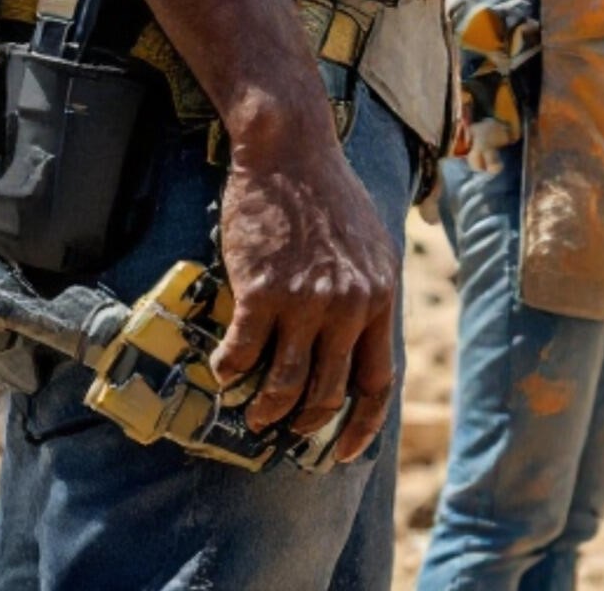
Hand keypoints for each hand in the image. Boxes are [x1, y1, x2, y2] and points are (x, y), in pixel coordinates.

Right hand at [212, 116, 400, 463]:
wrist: (291, 151)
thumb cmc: (328, 195)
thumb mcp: (371, 244)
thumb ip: (369, 291)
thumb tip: (360, 340)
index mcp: (379, 295)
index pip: (379, 381)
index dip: (360, 426)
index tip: (342, 452)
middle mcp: (348, 305)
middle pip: (328, 392)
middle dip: (303, 422)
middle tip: (280, 428)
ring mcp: (306, 301)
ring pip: (285, 386)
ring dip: (264, 409)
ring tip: (250, 410)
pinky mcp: (262, 293)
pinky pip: (242, 356)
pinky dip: (229, 372)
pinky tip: (224, 369)